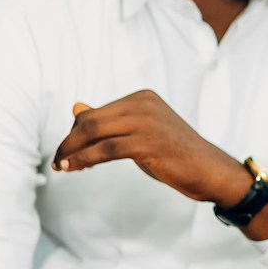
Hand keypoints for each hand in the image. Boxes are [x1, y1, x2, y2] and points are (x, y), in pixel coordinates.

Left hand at [53, 91, 250, 206]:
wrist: (210, 170)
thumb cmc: (176, 153)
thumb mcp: (141, 133)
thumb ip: (111, 122)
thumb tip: (76, 108)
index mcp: (142, 98)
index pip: (96, 112)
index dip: (76, 133)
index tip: (68, 152)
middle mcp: (143, 104)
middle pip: (90, 120)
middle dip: (69, 141)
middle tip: (58, 160)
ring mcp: (146, 122)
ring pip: (94, 132)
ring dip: (71, 151)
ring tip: (61, 166)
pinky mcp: (147, 142)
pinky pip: (105, 149)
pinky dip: (84, 159)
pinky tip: (74, 167)